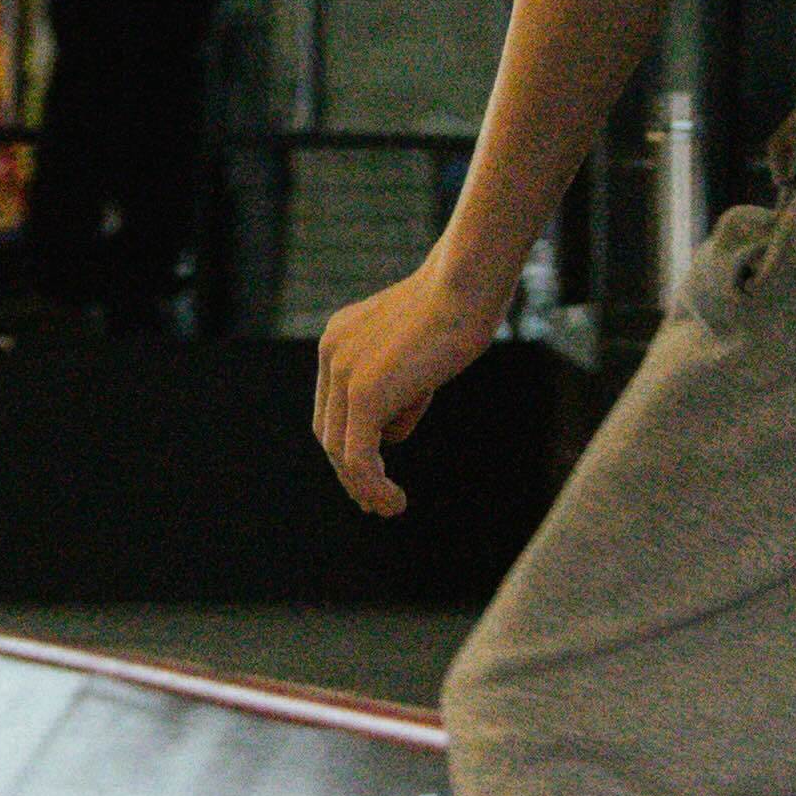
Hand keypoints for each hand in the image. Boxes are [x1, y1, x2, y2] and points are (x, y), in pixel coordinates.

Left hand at [315, 263, 499, 516]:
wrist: (465, 287)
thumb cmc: (458, 312)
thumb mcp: (420, 357)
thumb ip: (400, 392)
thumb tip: (391, 436)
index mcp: (339, 340)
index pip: (333, 406)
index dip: (349, 444)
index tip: (372, 475)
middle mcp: (332, 354)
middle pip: (330, 430)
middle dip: (350, 472)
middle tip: (376, 503)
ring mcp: (343, 373)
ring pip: (341, 449)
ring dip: (362, 486)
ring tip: (389, 508)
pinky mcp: (363, 393)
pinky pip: (358, 456)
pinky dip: (372, 486)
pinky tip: (394, 502)